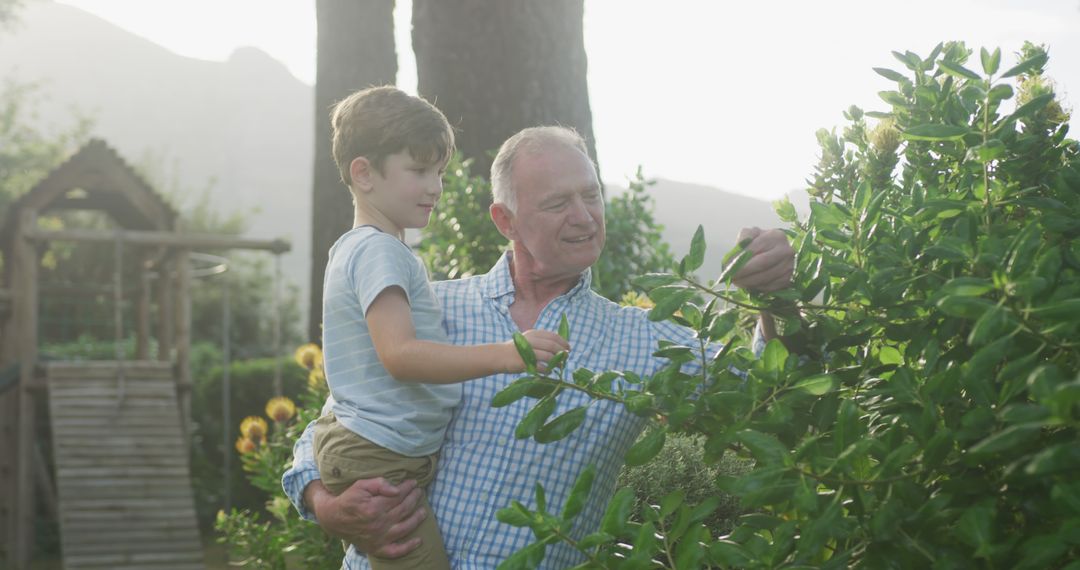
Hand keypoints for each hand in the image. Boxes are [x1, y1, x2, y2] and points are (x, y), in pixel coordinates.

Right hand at [306, 477, 425, 557]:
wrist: (333, 519)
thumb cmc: (348, 499)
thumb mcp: (361, 485)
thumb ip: (379, 484)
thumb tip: (397, 490)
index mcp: (374, 508)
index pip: (397, 496)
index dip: (408, 488)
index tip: (414, 482)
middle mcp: (378, 524)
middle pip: (403, 510)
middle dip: (414, 499)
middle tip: (419, 492)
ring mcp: (378, 538)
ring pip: (404, 528)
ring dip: (417, 519)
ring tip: (423, 511)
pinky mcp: (377, 548)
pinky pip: (395, 551)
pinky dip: (408, 548)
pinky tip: (419, 541)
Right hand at [507, 329, 570, 372]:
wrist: (500, 356)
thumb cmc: (517, 349)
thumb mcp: (529, 339)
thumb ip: (542, 341)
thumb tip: (560, 347)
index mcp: (534, 333)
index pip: (553, 336)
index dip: (563, 342)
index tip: (569, 348)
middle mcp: (531, 340)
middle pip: (552, 345)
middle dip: (562, 352)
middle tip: (566, 358)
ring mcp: (527, 351)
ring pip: (548, 356)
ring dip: (557, 363)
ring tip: (560, 366)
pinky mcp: (524, 363)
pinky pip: (541, 367)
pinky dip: (547, 370)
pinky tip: (548, 372)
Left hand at [730, 227, 794, 292]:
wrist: (775, 252)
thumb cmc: (759, 243)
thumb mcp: (749, 235)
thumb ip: (742, 241)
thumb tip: (734, 258)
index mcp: (776, 236)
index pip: (754, 249)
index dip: (739, 260)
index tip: (728, 267)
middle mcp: (786, 250)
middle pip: (762, 264)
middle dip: (744, 272)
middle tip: (731, 278)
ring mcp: (789, 266)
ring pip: (765, 277)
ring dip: (748, 282)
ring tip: (737, 282)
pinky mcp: (788, 280)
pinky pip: (770, 287)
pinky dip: (757, 287)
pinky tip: (749, 285)